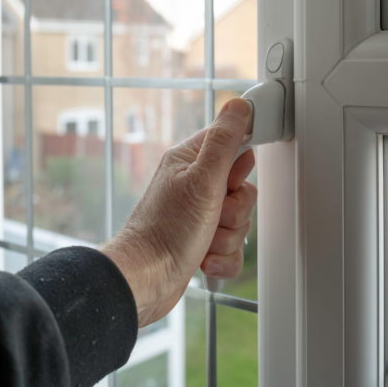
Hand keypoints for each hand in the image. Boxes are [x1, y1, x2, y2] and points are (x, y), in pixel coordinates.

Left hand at [99, 98, 256, 326]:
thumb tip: (238, 106)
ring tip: (203, 241)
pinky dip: (222, 259)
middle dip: (235, 211)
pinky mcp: (201, 243)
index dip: (239, 166)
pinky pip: (232, 249)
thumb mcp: (203, 179)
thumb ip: (224, 141)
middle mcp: (194, 186)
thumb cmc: (166, 231)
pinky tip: (202, 260)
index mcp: (190, 161)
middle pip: (242, 190)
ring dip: (227, 238)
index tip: (230, 181)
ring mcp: (198, 216)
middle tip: (213, 215)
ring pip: (239, 222)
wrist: (145, 280)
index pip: (232, 145)